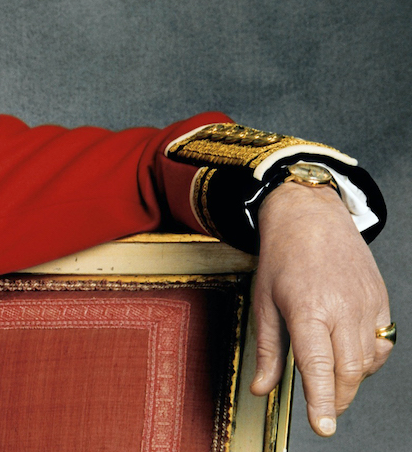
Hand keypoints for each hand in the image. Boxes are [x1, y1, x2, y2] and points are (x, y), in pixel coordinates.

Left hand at [251, 182, 391, 435]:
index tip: (322, 426)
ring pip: (368, 361)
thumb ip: (267, 350)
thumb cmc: (282, 257)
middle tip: (323, 409)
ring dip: (352, 379)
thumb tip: (261, 388)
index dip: (321, 400)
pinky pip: (382, 344)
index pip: (317, 365)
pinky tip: (349, 354)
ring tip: (330, 375)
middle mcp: (341, 308)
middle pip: (349, 371)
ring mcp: (365, 304)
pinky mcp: (381, 301)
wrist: (310, 217)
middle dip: (338, 398)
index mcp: (307, 308)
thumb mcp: (263, 302)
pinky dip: (368, 359)